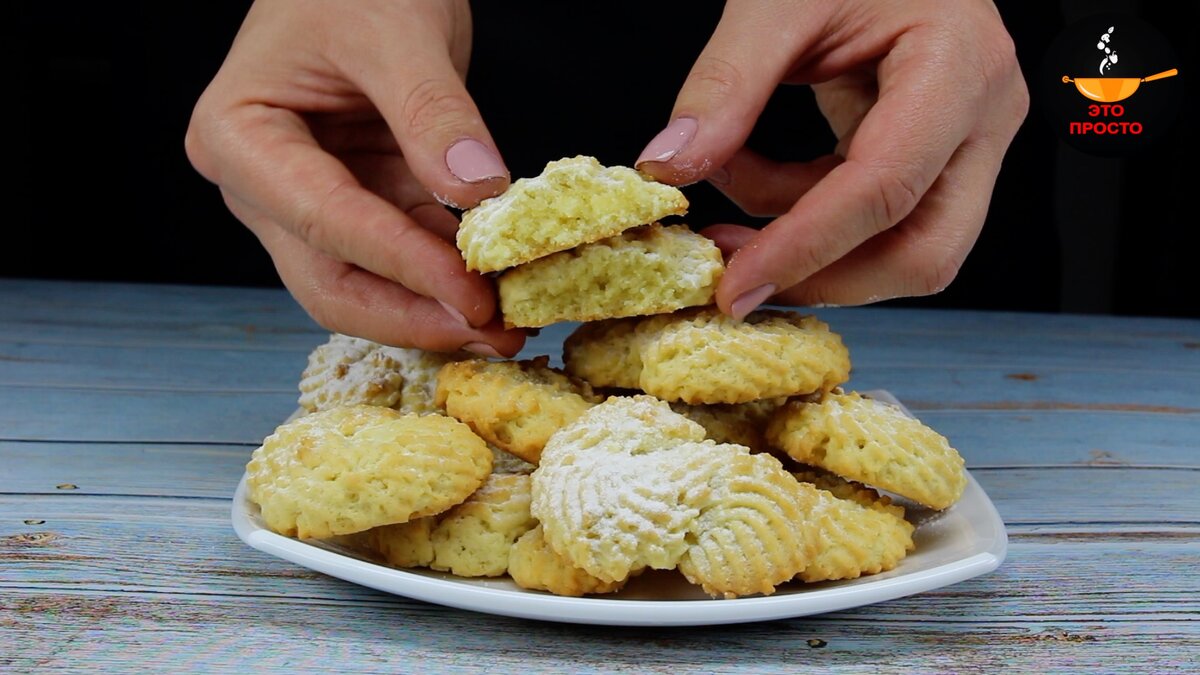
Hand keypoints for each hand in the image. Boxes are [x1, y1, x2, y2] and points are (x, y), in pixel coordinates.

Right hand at [185, 0, 523, 355]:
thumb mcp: (395, 29)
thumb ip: (432, 112)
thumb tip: (476, 193)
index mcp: (239, 136)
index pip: (324, 219)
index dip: (401, 264)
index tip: (471, 296)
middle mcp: (262, 184)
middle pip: (330, 279)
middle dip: (413, 314)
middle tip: (494, 335)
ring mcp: (308, 200)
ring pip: (366, 282)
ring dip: (434, 308)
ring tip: (507, 325)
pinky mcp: (362, 199)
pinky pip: (402, 254)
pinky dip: (447, 276)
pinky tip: (497, 290)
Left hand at [636, 0, 1028, 314]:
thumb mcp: (775, 0)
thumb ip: (725, 84)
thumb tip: (668, 167)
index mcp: (960, 64)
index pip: (886, 188)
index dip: (805, 247)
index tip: (733, 283)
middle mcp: (982, 114)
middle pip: (924, 250)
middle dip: (823, 275)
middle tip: (734, 276)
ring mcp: (967, 139)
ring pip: (903, 247)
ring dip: (807, 245)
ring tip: (727, 193)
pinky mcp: (934, 152)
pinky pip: (875, 217)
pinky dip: (804, 213)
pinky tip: (749, 175)